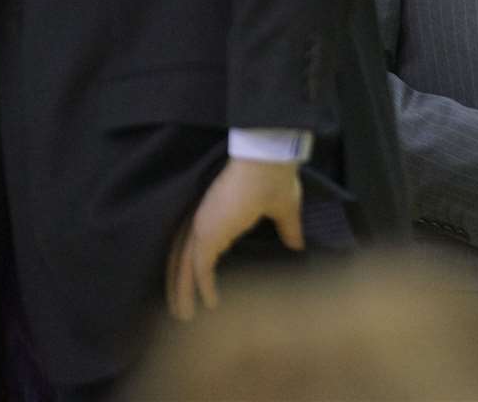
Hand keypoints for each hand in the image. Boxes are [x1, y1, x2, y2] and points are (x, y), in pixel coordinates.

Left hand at [165, 159, 302, 320]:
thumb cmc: (275, 179)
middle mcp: (203, 220)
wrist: (267, 163)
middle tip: (180, 309)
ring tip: (184, 315)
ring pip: (185, 267)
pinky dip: (202, 288)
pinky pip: (200, 268)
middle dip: (179, 285)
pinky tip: (210, 304)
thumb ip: (288, 229)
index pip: (195, 244)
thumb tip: (298, 247)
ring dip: (183, 292)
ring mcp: (202, 227)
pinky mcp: (207, 234)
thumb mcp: (285, 209)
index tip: (194, 284)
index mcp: (215, 212)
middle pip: (182, 259)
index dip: (192, 264)